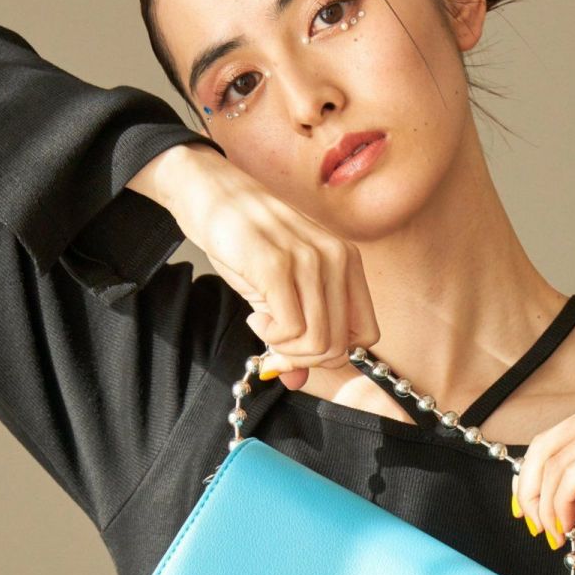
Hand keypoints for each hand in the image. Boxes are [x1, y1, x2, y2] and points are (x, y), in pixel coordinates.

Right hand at [140, 143, 380, 390]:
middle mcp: (336, 258)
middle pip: (339, 347)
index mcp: (347, 262)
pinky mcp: (276, 264)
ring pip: (318, 343)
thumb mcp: (281, 289)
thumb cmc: (247, 241)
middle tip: (275, 340)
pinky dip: (269, 335)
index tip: (300, 346)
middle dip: (304, 357)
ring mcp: (308, 259)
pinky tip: (254, 316)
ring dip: (285, 348)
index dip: (333, 354)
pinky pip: (290, 330)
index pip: (365, 335)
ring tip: (263, 323)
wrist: (209, 193)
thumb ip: (297, 335)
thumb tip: (296, 382)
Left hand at [513, 387, 574, 537]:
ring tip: (557, 533)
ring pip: (556, 463)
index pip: (551, 438)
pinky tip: (570, 524)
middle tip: (536, 528)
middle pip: (545, 446)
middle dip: (530, 493)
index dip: (530, 477)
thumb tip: (558, 510)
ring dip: (547, 505)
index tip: (528, 513)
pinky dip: (563, 503)